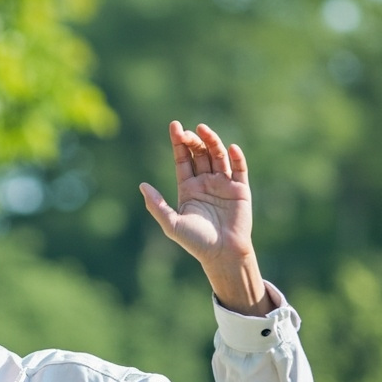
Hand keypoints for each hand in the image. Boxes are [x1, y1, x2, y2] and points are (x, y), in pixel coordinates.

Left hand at [140, 121, 269, 314]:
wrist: (222, 254)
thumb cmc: (195, 241)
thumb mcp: (171, 223)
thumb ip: (156, 205)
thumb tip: (142, 186)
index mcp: (188, 188)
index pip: (182, 160)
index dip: (178, 143)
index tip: (174, 127)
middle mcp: (205, 183)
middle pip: (199, 154)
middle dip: (193, 141)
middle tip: (187, 131)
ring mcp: (223, 185)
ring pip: (217, 157)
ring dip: (212, 142)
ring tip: (204, 130)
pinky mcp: (240, 190)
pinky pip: (239, 169)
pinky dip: (236, 158)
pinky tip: (230, 148)